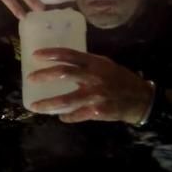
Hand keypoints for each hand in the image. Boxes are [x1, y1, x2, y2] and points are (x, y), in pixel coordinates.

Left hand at [26, 48, 153, 123]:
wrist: (141, 99)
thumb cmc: (120, 80)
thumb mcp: (106, 65)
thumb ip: (87, 64)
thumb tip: (63, 62)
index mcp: (95, 63)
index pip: (70, 54)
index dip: (52, 53)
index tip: (36, 55)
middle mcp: (95, 76)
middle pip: (65, 73)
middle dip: (45, 75)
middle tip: (30, 78)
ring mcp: (96, 95)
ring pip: (67, 99)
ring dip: (48, 103)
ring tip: (35, 106)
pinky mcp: (99, 111)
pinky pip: (77, 114)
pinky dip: (67, 116)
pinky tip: (61, 117)